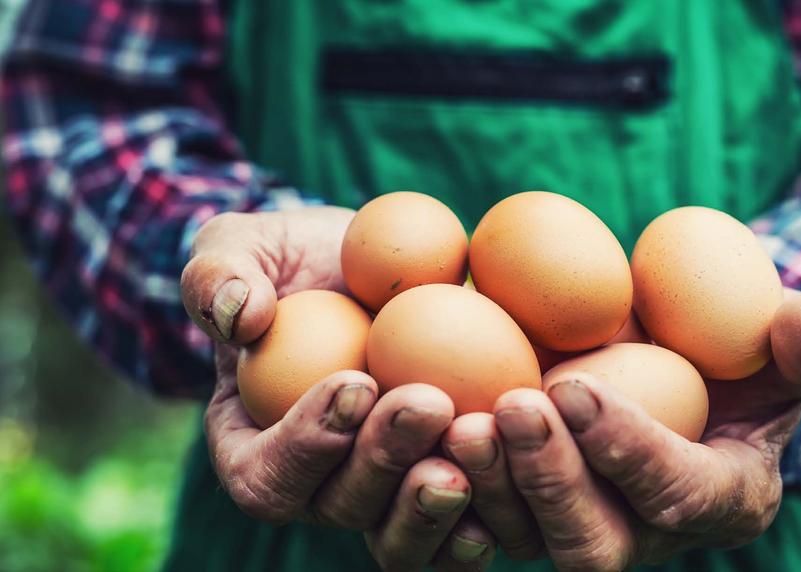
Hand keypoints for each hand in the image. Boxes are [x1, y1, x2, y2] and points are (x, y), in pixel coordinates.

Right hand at [181, 208, 495, 570]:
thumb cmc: (290, 263)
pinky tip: (522, 474)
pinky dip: (489, 511)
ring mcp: (381, 493)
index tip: (354, 381)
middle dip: (385, 460)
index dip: (307, 443)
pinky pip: (460, 526)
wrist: (364, 271)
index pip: (266, 476)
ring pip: (402, 531)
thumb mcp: (239, 248)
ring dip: (438, 497)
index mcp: (254, 448)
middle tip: (429, 403)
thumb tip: (240, 315)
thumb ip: (218, 275)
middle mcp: (318, 486)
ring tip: (476, 440)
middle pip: (342, 506)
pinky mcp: (437, 482)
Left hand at [444, 289, 800, 569]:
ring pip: (524, 541)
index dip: (629, 449)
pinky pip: (477, 523)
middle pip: (593, 544)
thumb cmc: (741, 353)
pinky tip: (412, 434)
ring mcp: (581, 528)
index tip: (577, 384)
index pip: (679, 495)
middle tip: (509, 407)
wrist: (678, 363)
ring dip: (487, 486)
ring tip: (455, 419)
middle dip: (549, 483)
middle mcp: (649, 536)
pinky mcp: (526, 512)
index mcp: (723, 500)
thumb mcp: (789, 339)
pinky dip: (443, 488)